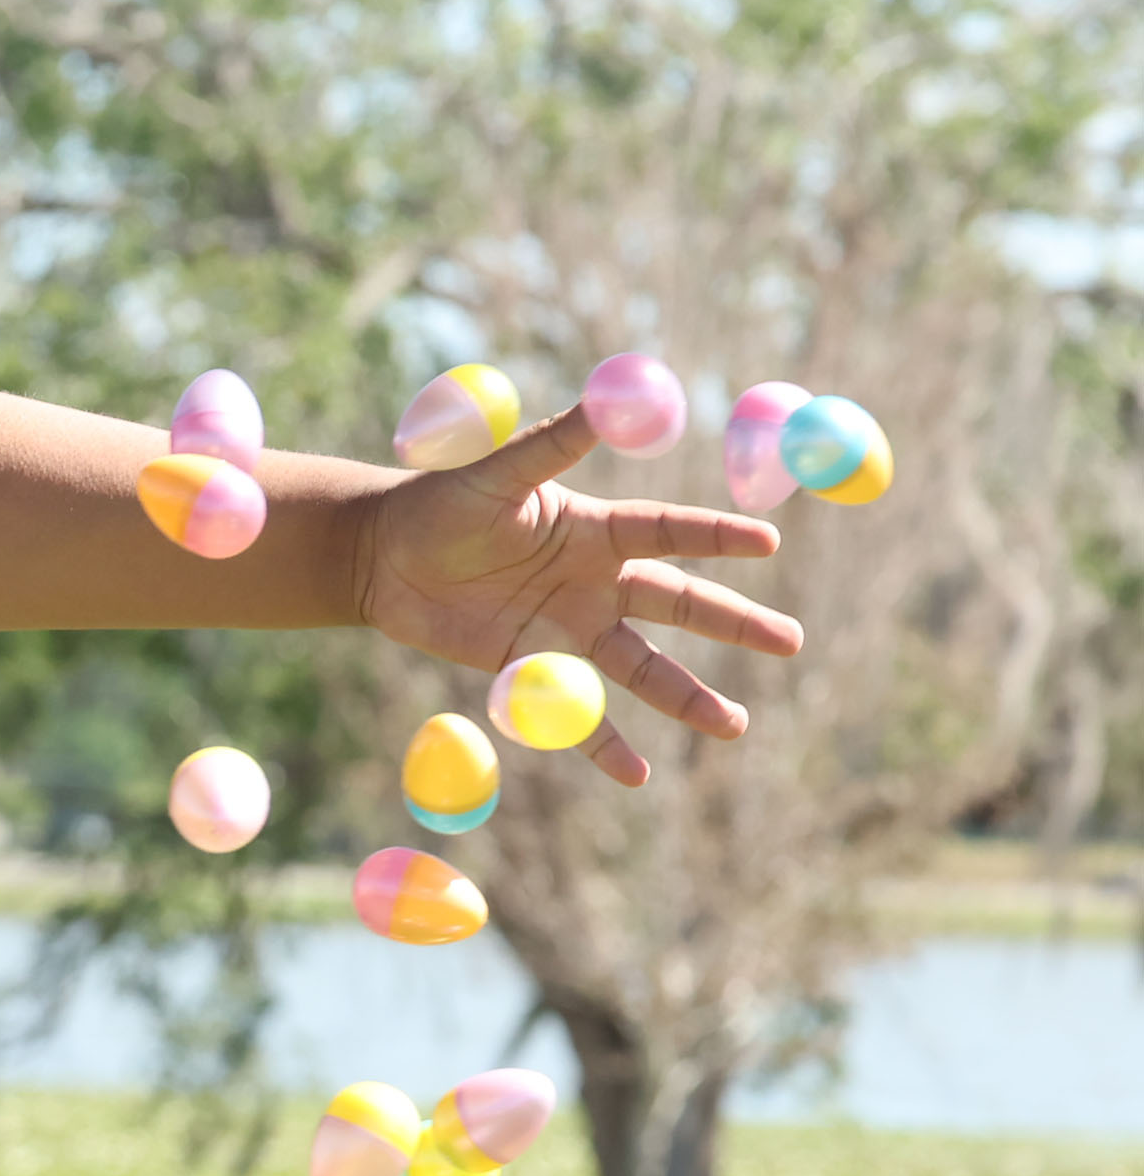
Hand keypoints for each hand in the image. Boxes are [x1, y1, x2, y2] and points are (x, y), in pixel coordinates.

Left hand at [357, 405, 805, 785]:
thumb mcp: (496, 474)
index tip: (770, 544)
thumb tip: (608, 400)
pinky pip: (575, 714)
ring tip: (734, 727)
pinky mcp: (530, 668)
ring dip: (687, 698)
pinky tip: (637, 776)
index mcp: (595, 529)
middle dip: (735, 625)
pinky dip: (604, 744)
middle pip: (679, 607)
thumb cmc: (440, 503)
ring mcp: (567, 630)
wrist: (382, 558)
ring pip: (641, 669)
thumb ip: (552, 446)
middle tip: (792, 643)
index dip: (717, 539)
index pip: (669, 533)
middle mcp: (594, 583)